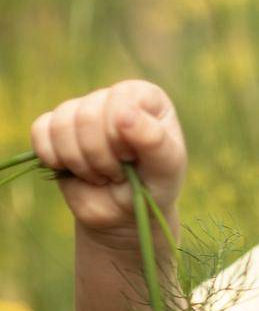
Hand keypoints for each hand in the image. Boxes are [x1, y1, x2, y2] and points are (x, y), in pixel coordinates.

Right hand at [29, 79, 187, 246]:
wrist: (125, 213)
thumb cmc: (153, 187)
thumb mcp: (166, 168)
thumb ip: (154, 141)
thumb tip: (125, 114)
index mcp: (144, 97)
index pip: (120, 100)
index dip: (121, 136)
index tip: (133, 158)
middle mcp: (110, 97)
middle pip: (87, 114)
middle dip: (101, 155)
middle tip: (118, 173)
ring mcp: (80, 110)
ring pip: (61, 124)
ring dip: (79, 161)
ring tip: (100, 175)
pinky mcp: (54, 128)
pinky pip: (40, 132)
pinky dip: (54, 159)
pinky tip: (75, 171)